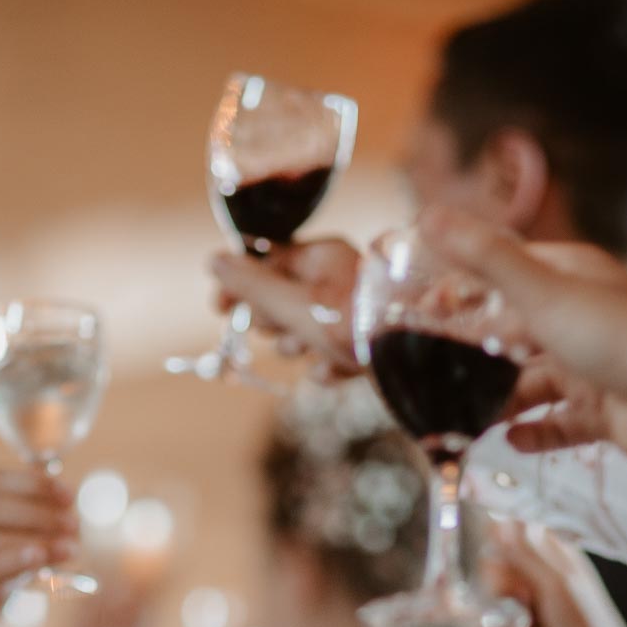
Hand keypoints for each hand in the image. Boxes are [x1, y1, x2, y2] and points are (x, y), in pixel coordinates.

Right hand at [210, 239, 362, 376]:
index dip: (238, 286)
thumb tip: (214, 261)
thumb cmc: (351, 324)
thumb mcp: (292, 304)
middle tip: (287, 330)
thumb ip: (251, 285)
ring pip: (300, 332)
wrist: (412, 360)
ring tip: (315, 351)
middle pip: (278, 301)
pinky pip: (325, 357)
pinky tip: (336, 370)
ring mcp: (348, 313)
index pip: (264, 262)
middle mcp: (335, 279)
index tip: (219, 310)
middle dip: (275, 324)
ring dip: (299, 348)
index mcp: (320, 257)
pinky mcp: (360, 346)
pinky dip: (326, 368)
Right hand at [420, 207, 626, 456]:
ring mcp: (592, 367)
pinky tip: (510, 438)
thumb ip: (485, 257)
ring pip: (530, 383)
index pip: (504, 273)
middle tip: (431, 367)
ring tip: (467, 413)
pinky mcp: (603, 411)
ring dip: (498, 398)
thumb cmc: (620, 336)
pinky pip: (557, 424)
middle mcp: (580, 318)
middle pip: (513, 331)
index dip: (462, 287)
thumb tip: (430, 216)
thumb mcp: (543, 290)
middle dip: (473, 351)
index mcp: (570, 276)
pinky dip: (533, 433)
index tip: (422, 307)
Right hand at [483, 524, 618, 626]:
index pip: (517, 531)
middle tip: (519, 597)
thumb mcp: (556, 584)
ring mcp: (531, 599)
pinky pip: (496, 618)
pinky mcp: (521, 625)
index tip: (493, 552)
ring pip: (494, 590)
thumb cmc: (585, 626)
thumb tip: (502, 523)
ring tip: (524, 623)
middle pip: (498, 561)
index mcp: (557, 553)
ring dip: (501, 607)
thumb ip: (527, 554)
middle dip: (500, 580)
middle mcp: (542, 573)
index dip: (500, 540)